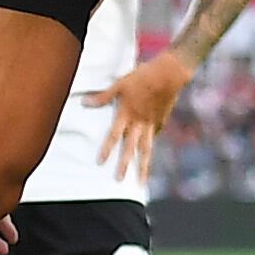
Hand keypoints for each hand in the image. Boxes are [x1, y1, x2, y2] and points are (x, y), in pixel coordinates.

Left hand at [87, 52, 193, 184]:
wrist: (170, 73)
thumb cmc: (143, 76)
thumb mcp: (120, 83)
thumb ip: (103, 96)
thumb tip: (84, 103)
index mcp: (127, 114)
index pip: (114, 135)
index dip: (107, 149)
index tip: (100, 163)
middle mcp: (139, 122)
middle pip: (131, 147)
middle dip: (125, 165)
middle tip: (119, 180)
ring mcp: (152, 124)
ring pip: (146, 149)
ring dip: (143, 166)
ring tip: (141, 180)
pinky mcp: (162, 120)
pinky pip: (154, 136)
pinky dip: (150, 144)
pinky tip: (148, 151)